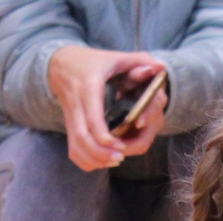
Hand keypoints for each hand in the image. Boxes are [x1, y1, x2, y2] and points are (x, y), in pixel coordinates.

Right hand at [47, 46, 165, 171]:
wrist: (62, 66)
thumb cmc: (95, 62)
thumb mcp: (116, 57)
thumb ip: (139, 61)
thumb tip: (160, 68)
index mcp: (89, 87)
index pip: (93, 118)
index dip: (105, 137)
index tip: (120, 146)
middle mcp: (77, 104)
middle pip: (82, 137)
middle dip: (101, 152)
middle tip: (120, 157)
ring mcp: (70, 118)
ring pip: (76, 147)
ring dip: (94, 159)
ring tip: (114, 161)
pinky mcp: (69, 127)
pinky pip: (73, 151)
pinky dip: (86, 161)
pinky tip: (102, 161)